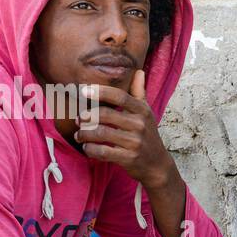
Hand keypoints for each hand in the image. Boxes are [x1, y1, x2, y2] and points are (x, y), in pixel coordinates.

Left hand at [75, 70, 178, 189]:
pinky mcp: (129, 158)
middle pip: (106, 115)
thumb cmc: (148, 135)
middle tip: (80, 119)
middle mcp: (140, 125)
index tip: (84, 91)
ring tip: (80, 135)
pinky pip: (103, 152)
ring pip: (101, 133)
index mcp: (142, 111)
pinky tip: (87, 148)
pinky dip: (90, 150)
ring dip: (85, 134)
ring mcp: (135, 142)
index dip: (101, 92)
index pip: (120, 96)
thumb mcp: (147, 113)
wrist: (157, 164)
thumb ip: (139, 93)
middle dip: (87, 116)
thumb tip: (139, 72)